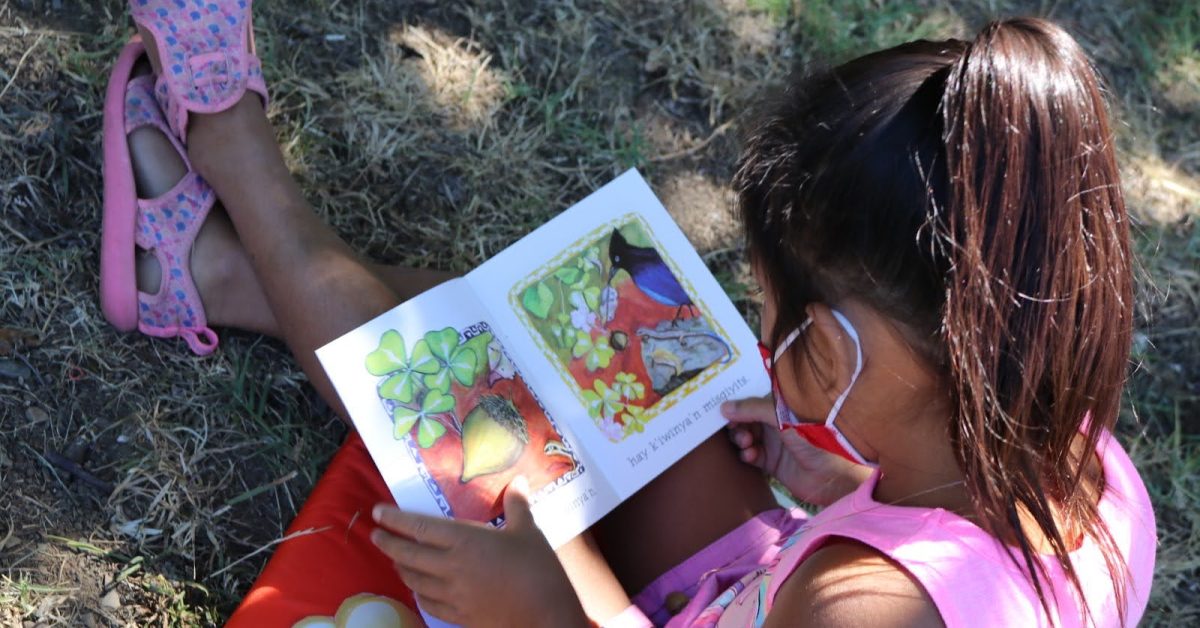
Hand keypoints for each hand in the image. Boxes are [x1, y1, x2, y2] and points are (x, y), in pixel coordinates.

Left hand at [370, 477, 587, 626]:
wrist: (545, 615)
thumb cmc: (538, 569)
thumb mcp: (528, 531)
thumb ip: (517, 505)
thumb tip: (517, 480)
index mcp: (465, 541)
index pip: (419, 528)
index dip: (395, 519)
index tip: (377, 512)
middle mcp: (451, 567)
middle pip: (408, 554)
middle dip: (387, 543)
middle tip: (375, 534)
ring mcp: (452, 594)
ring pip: (414, 580)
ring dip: (400, 567)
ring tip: (394, 559)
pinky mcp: (459, 615)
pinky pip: (428, 603)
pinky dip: (417, 593)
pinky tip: (416, 589)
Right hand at [722, 397, 870, 505]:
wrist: (834, 474)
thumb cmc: (814, 435)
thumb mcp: (782, 416)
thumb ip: (753, 409)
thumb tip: (724, 407)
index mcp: (781, 405)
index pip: (754, 397)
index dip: (738, 400)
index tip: (722, 404)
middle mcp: (776, 421)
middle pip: (746, 418)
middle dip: (737, 421)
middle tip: (734, 427)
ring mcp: (774, 442)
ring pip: (746, 436)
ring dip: (741, 437)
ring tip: (746, 442)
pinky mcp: (772, 462)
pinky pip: (751, 455)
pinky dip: (746, 454)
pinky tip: (750, 455)